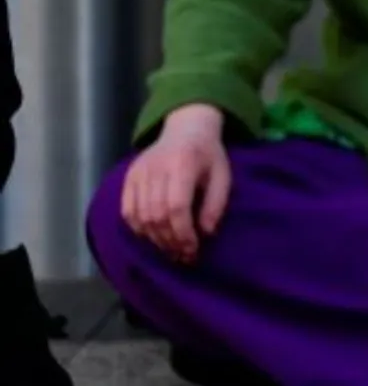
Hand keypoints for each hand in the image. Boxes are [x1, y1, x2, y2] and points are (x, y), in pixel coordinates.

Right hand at [121, 105, 232, 265]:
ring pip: (139, 215)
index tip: (193, 249)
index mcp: (182, 164)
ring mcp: (138, 172)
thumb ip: (216, 203)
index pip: (176, 206)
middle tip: (183, 256)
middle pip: (156, 214)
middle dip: (170, 240)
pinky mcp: (129, 177)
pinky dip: (138, 229)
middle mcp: (155, 168)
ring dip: (154, 238)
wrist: (186, 130)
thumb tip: (206, 233)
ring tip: (171, 250)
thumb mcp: (222, 175)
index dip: (183, 233)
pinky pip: (127, 211)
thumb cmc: (209, 155)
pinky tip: (153, 238)